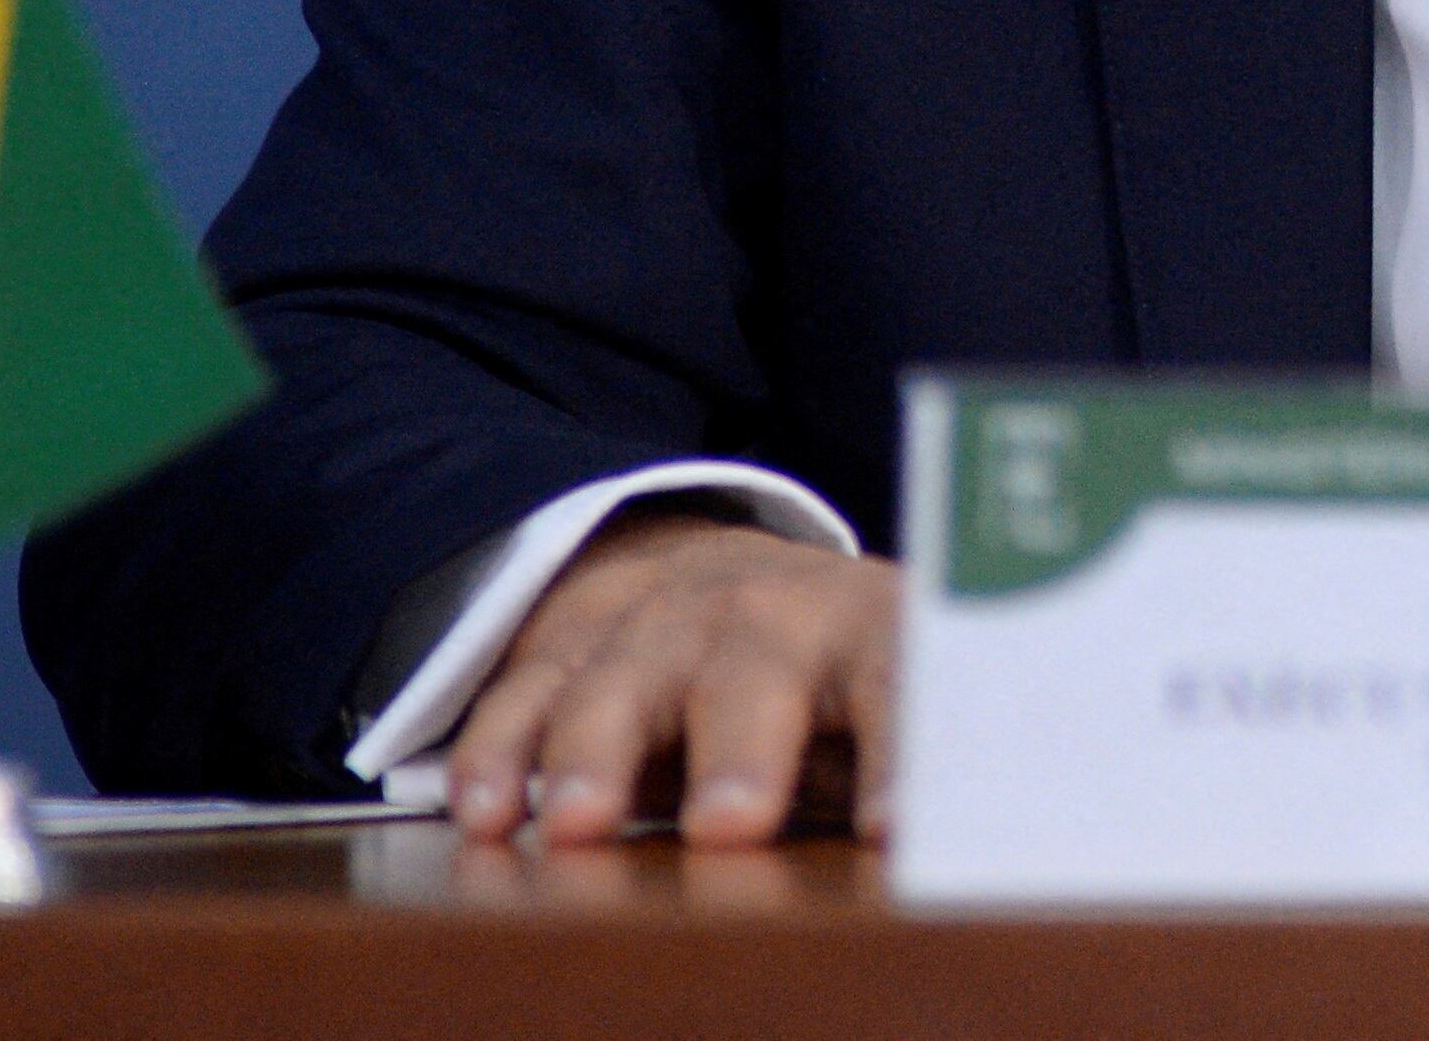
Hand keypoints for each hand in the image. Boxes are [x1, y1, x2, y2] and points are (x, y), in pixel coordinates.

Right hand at [442, 514, 898, 848]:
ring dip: (595, 752)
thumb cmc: (833, 678)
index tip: (891, 832)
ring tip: (577, 826)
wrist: (727, 571)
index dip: (898, 756)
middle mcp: (764, 613)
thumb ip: (910, 775)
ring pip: (621, 678)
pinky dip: (497, 751)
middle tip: (728, 827)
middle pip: (750, 670)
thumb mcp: (891, 715)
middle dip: (738, 749)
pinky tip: (483, 812)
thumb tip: (945, 857)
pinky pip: (525, 692)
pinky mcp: (570, 643)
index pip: (894, 683)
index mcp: (866, 630)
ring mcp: (658, 621)